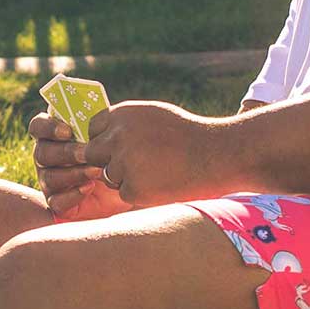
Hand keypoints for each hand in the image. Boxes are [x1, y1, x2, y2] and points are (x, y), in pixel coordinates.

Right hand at [31, 110, 127, 220]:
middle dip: (66, 153)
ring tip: (96, 170)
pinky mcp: (57, 202)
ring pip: (49, 177)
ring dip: (73, 173)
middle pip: (41, 153)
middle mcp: (46, 157)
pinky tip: (89, 188)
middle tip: (87, 153)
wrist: (126, 181)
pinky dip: (72, 195)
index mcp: (53, 135)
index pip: (37, 126)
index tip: (68, 131)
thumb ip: (96, 122)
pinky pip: (56, 201)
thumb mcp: (108, 134)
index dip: (47, 127)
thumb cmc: (114, 151)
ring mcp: (48, 180)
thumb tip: (93, 113)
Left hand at [76, 100, 225, 208]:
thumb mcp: (153, 116)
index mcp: (121, 114)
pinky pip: (124, 193)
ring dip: (126, 177)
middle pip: (93, 154)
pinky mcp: (133, 189)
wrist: (217, 155)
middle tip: (137, 163)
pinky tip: (163, 182)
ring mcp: (123, 164)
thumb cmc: (188, 135)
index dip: (104, 140)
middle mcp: (117, 137)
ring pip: (108, 176)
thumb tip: (100, 135)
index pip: (92, 129)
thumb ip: (124, 124)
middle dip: (108, 160)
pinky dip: (141, 192)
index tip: (119, 146)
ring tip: (158, 170)